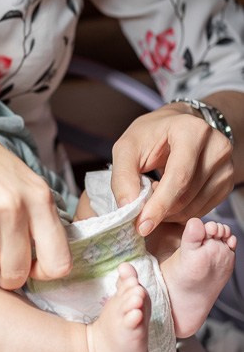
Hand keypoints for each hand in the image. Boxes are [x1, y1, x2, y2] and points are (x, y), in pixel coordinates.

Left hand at [110, 105, 233, 235]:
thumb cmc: (151, 135)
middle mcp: (216, 147)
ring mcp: (226, 165)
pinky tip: (170, 197)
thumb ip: (123, 176)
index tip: (142, 225)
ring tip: (154, 196)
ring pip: (195, 207)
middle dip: (160, 210)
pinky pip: (203, 209)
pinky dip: (182, 212)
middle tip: (141, 210)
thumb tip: (129, 207)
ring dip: (170, 213)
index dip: (160, 204)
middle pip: (187, 195)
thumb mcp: (127, 148)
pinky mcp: (227, 182)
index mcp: (192, 131)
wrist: (176, 126)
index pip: (179, 176)